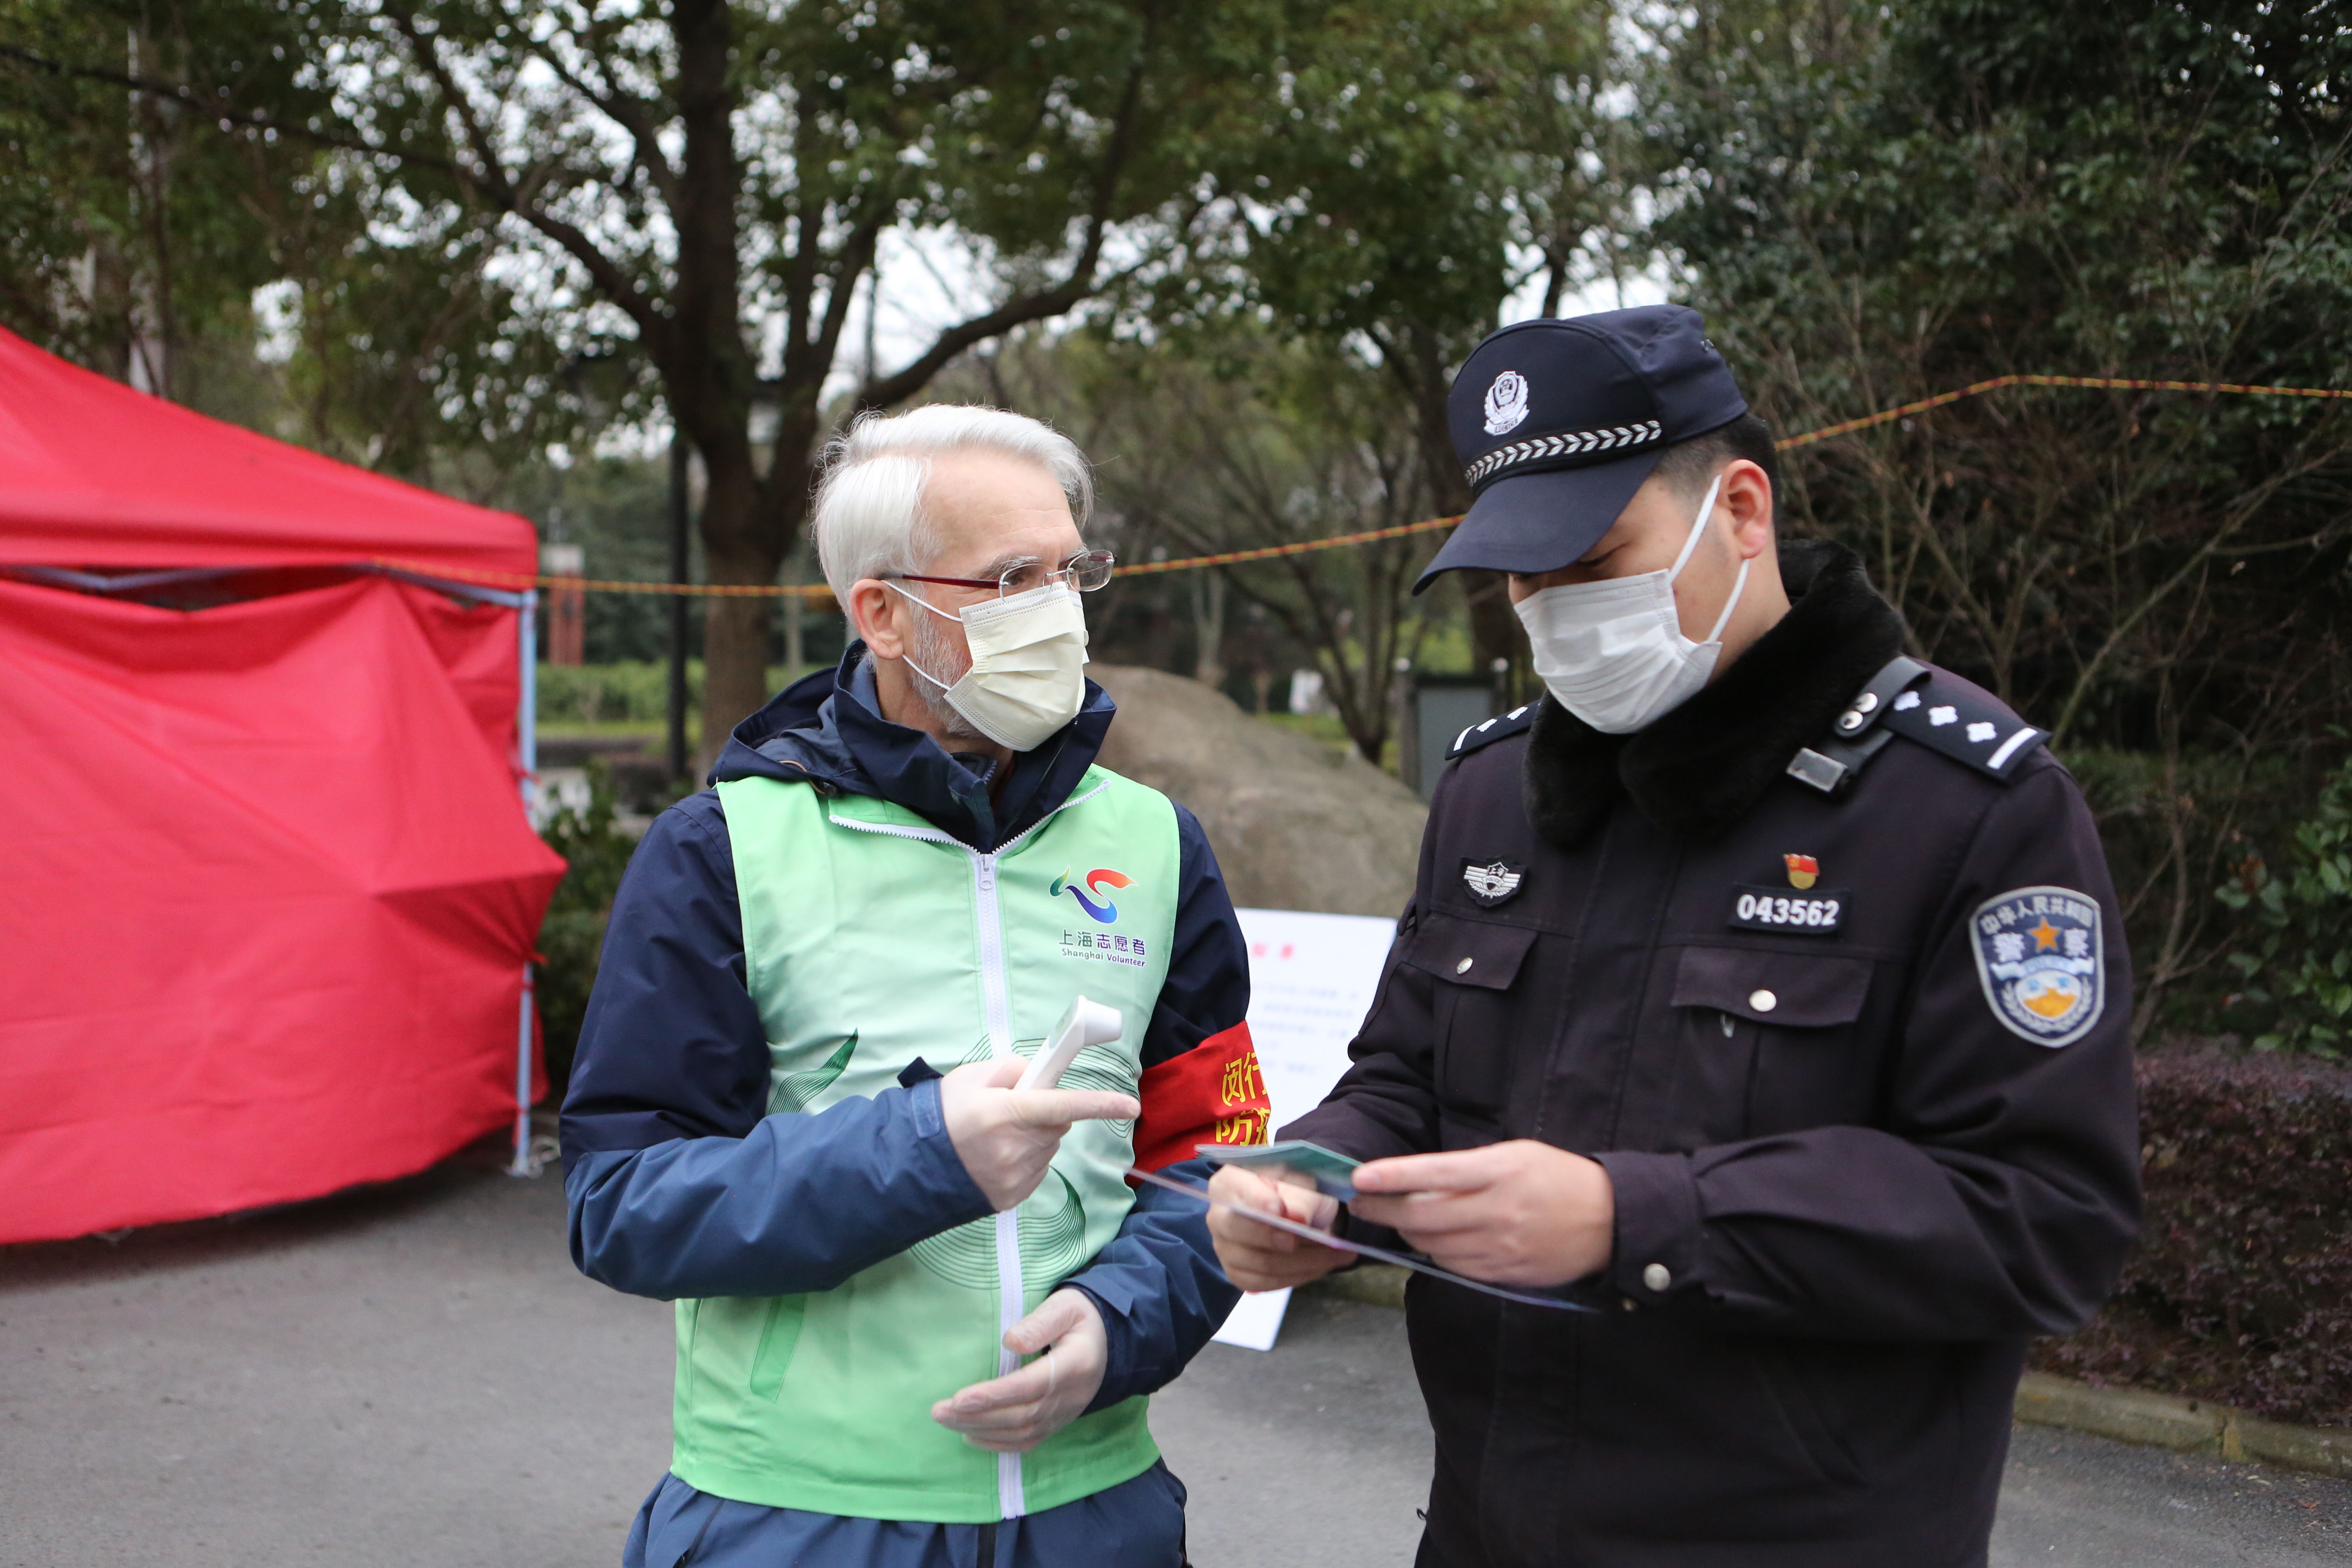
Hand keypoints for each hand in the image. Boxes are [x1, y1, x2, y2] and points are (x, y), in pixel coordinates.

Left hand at [931, 1289, 1106, 1451]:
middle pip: (1020, 1415)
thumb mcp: (1066, 1306)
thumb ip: (1040, 1322)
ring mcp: (1064, 1414)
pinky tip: (971, 1436)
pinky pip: (1028, 1441)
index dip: (994, 1395)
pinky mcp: (1057, 1422)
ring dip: (981, 1430)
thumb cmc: (1080, 1317)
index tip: (959, 1398)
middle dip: (977, 1416)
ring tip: (946, 1420)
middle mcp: (1071, 1397)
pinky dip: (997, 1443)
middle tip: (938, 1411)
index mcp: (1075, 1365)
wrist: (1107, 1339)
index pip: (1030, 1386)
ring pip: (1020, 1432)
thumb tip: (1009, 1341)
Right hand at [940, 1056, 1140, 1211]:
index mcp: (1007, 1112)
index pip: (1064, 1106)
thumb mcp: (973, 1077)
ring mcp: (1016, 1176)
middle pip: (1058, 1126)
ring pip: (1048, 1149)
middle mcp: (1016, 1147)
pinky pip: (1037, 1171)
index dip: (1101, 1105)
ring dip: (1034, 1139)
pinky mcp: (1013, 1196)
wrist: (914, 1163)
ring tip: (997, 1137)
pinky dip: (1025, 1161)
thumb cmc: (944, 1113)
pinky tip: (997, 1157)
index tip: (1130, 1105)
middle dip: (1045, 1115)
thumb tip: (1042, 1076)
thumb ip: (1014, 1069)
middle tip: (1013, 1111)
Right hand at [1205, 1163, 1346, 1291]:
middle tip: (1318, 1238)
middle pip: (1239, 1231)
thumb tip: (1296, 1217)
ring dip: (1305, 1261)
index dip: (1257, 1202)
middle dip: (1280, 1237)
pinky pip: (1266, 1283)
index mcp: (1229, 1182)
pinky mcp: (1238, 1273)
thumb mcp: (1306, 1183)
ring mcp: (1225, 1248)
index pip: (1236, 1192)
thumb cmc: (1298, 1190)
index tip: (1281, 1209)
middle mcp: (1218, 1216)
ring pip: (1260, 1263)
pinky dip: (1299, 1276)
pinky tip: (1322, 1265)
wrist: (1301, 1213)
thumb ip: (1301, 1198)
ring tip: (1338, 1253)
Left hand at [1348, 1140, 1613, 1287]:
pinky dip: (1437, 1253)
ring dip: (1408, 1232)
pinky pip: (1455, 1267)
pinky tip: (1433, 1241)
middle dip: (1384, 1209)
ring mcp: (1501, 1247)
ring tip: (1398, 1219)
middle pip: (1424, 1216)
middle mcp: (1498, 1211)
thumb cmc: (1558, 1177)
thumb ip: (1469, 1169)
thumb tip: (1418, 1181)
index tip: (1358, 1177)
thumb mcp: (1516, 1155)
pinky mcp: (1505, 1273)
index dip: (1392, 1177)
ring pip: (1433, 1245)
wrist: (1608, 1221)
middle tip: (1363, 1202)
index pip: (1434, 1175)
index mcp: (1501, 1172)